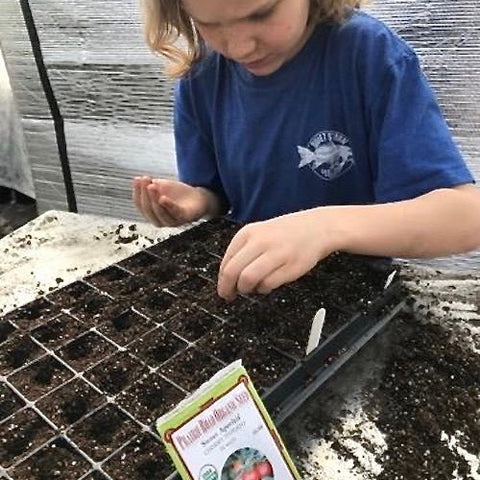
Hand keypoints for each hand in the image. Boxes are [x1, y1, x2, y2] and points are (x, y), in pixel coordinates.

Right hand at [132, 176, 213, 226]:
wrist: (198, 197)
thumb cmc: (177, 194)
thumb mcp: (161, 187)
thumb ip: (150, 185)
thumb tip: (137, 180)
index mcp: (152, 213)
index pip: (140, 205)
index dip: (137, 192)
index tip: (137, 179)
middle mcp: (160, 220)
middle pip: (148, 210)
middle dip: (145, 194)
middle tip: (145, 179)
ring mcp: (172, 221)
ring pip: (160, 213)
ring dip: (154, 199)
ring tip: (151, 186)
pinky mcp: (185, 218)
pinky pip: (175, 213)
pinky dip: (168, 206)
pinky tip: (163, 198)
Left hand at [217, 211, 334, 299]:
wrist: (317, 228)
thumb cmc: (286, 234)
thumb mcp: (260, 234)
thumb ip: (243, 252)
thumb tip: (227, 277)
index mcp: (248, 233)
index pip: (226, 261)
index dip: (222, 280)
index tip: (223, 288)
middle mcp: (260, 241)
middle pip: (232, 272)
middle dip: (228, 288)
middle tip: (230, 295)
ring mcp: (275, 253)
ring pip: (247, 279)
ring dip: (246, 289)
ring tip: (251, 288)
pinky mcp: (289, 266)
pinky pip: (267, 284)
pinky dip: (263, 289)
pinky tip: (267, 285)